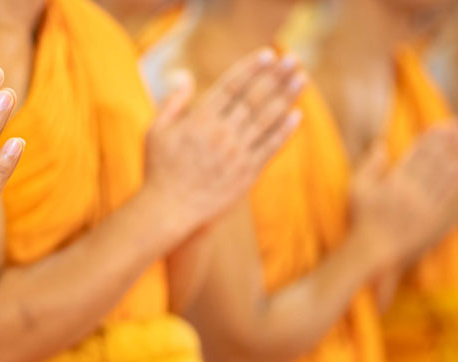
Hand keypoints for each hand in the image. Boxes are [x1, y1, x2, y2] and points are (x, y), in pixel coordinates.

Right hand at [144, 49, 304, 239]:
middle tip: (292, 59)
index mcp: (198, 120)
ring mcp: (236, 154)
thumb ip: (172, 102)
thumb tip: (185, 75)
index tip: (268, 54)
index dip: (251, 68)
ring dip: (287, 97)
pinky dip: (284, 131)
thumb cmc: (159, 170)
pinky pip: (270, 148)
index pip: (230, 86)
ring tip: (302, 78)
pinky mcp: (247, 174)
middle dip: (275, 76)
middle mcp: (221, 134)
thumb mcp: (155, 132)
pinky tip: (296, 115)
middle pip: (254, 98)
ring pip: (266, 119)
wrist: (169, 211)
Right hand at [351, 123, 457, 266]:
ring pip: (443, 175)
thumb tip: (381, 145)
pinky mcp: (431, 217)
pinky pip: (445, 194)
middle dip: (446, 141)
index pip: (416, 154)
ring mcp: (423, 204)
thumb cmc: (362, 218)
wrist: (373, 249)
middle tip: (457, 125)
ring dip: (454, 156)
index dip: (430, 138)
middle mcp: (411, 191)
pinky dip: (453, 180)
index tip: (439, 125)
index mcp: (394, 182)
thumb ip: (369, 166)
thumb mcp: (356, 189)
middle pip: (433, 160)